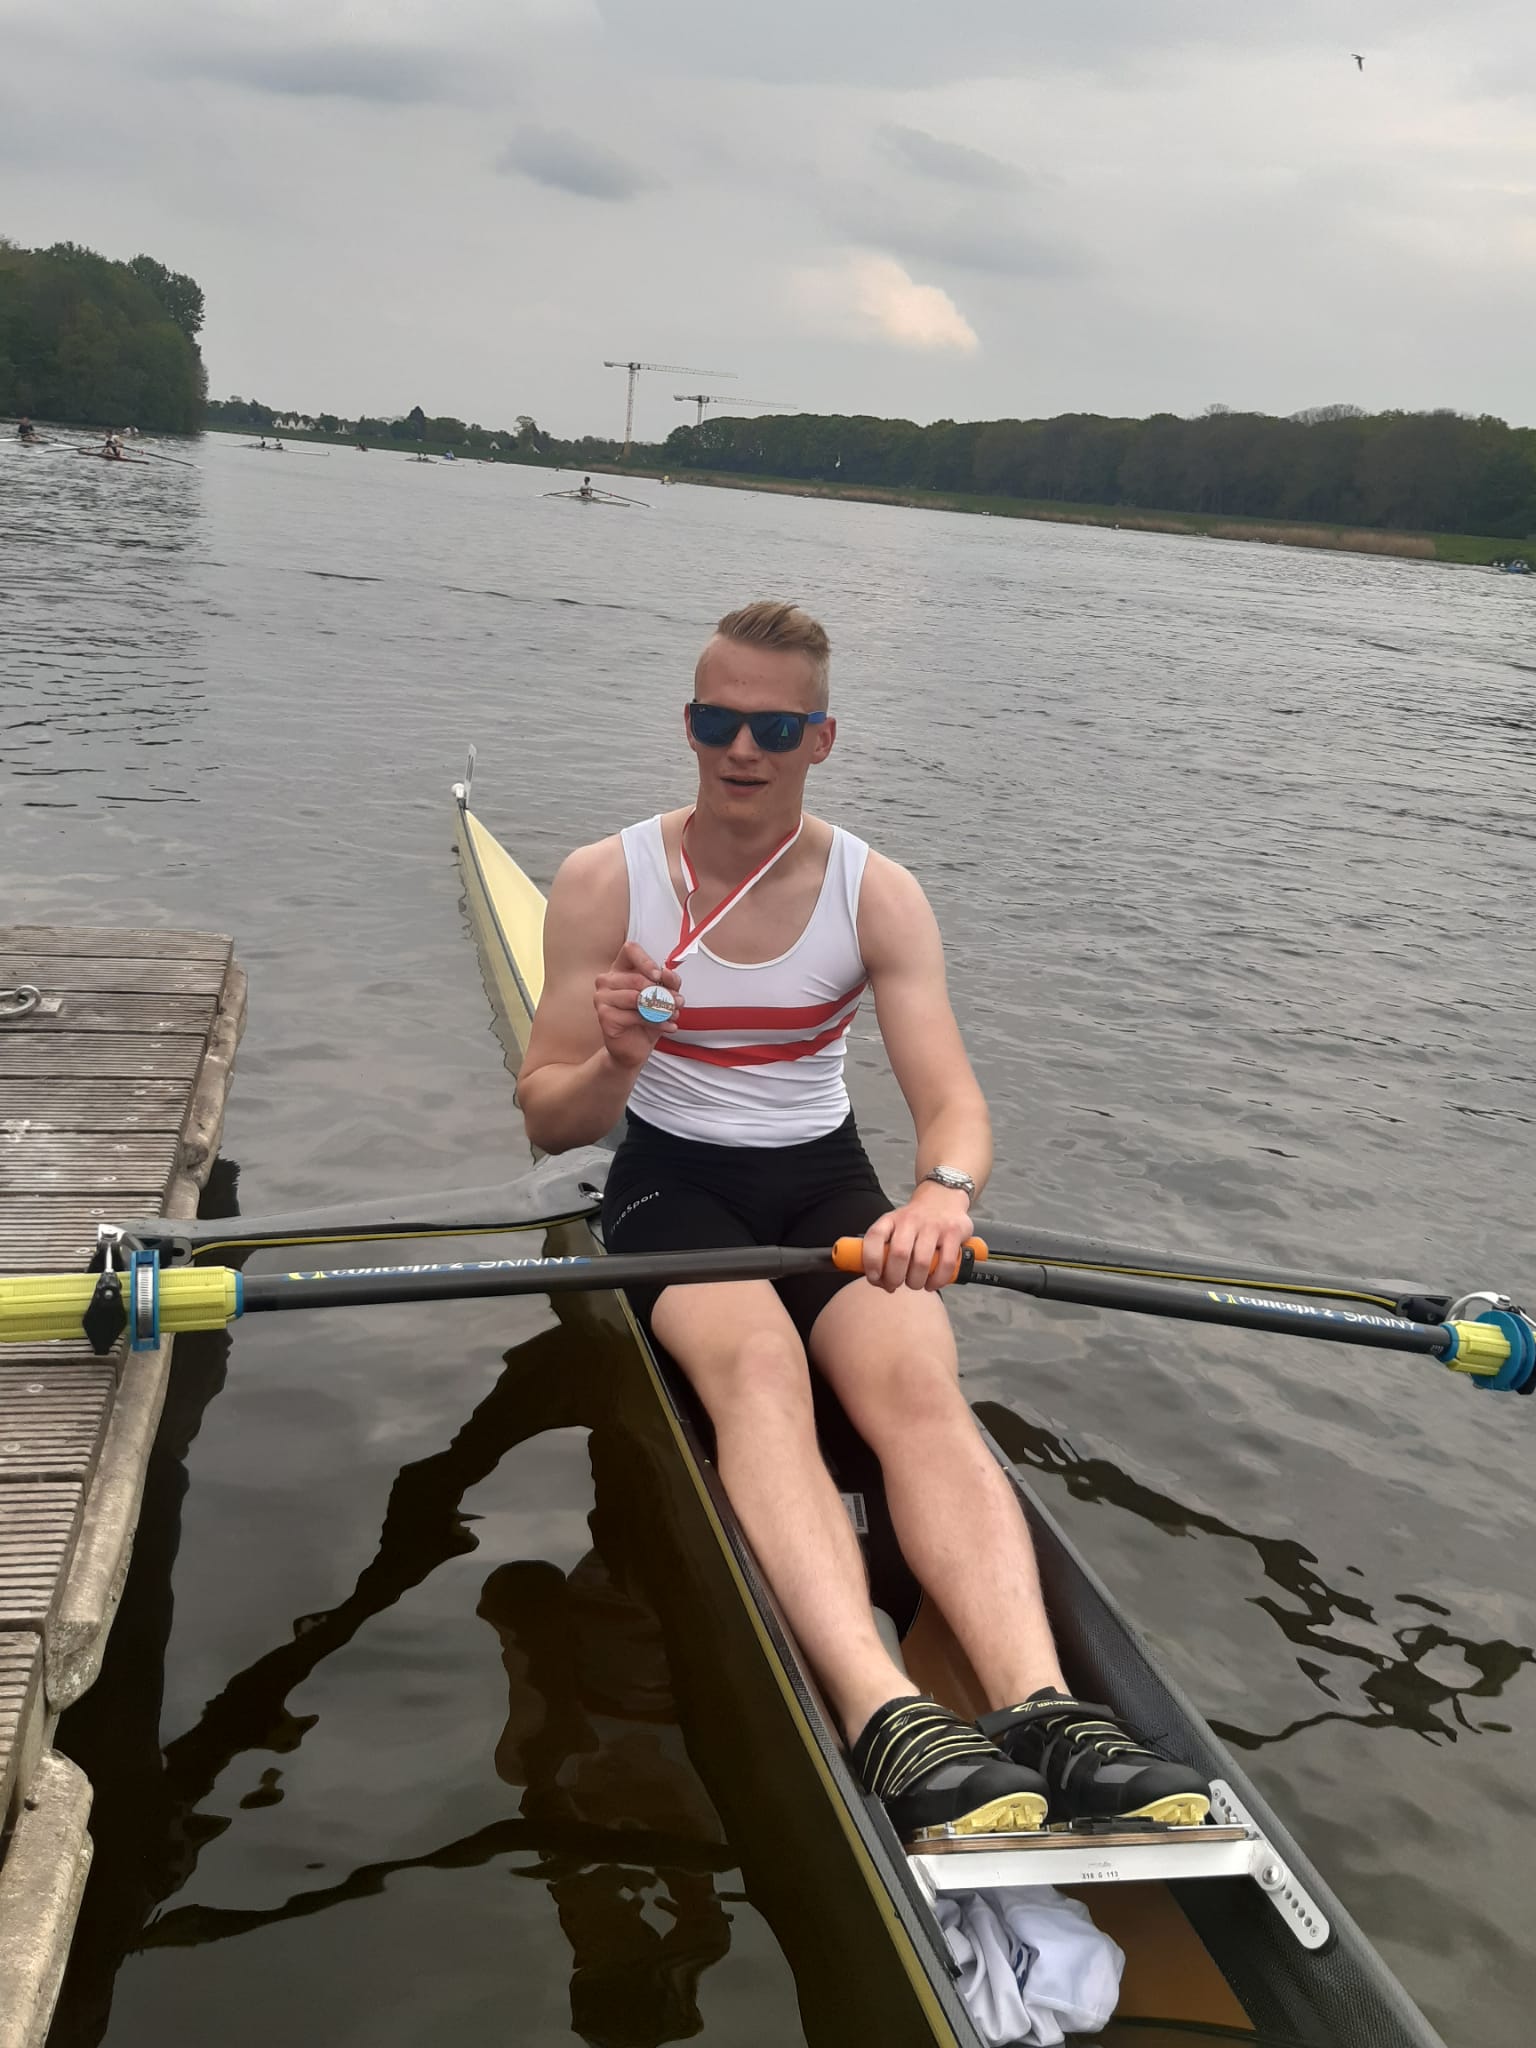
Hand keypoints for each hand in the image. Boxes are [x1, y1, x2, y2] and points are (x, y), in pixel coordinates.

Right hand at [593, 942, 681, 1071]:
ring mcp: (602, 997)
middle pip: (637, 978)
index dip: (646, 961)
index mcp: (621, 969)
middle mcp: (607, 980)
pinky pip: (635, 1016)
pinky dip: (657, 1022)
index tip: (659, 976)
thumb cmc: (647, 1018)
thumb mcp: (664, 996)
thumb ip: (668, 982)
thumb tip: (667, 974)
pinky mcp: (604, 1016)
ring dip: (661, 1008)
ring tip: (673, 1015)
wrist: (635, 1047)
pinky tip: (667, 1027)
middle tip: (678, 1003)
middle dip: (663, 992)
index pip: (630, 950)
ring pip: (636, 997)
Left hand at [860, 1181, 973, 1292]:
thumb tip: (881, 1282)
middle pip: (899, 1253)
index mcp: (891, 1220)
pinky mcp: (953, 1233)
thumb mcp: (894, 1227)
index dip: (871, 1260)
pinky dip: (937, 1280)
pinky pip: (946, 1264)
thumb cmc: (915, 1222)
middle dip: (895, 1277)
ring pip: (922, 1262)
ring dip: (916, 1282)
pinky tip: (932, 1283)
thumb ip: (883, 1252)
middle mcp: (911, 1220)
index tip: (875, 1277)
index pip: (875, 1236)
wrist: (943, 1198)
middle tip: (896, 1284)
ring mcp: (933, 1226)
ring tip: (915, 1283)